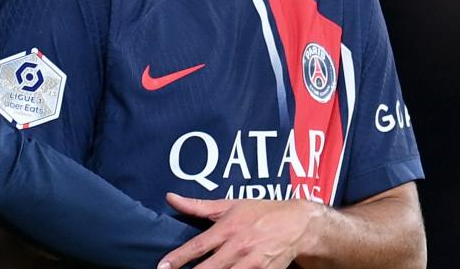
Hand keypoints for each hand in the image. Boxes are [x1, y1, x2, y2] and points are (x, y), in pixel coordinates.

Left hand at [158, 193, 321, 268]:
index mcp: (227, 229)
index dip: (178, 258)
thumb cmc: (260, 212)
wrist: (297, 224)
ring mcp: (253, 264)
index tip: (163, 266)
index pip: (198, 246)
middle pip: (210, 268)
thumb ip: (198, 206)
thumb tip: (170, 198)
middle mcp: (238, 247)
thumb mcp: (230, 205)